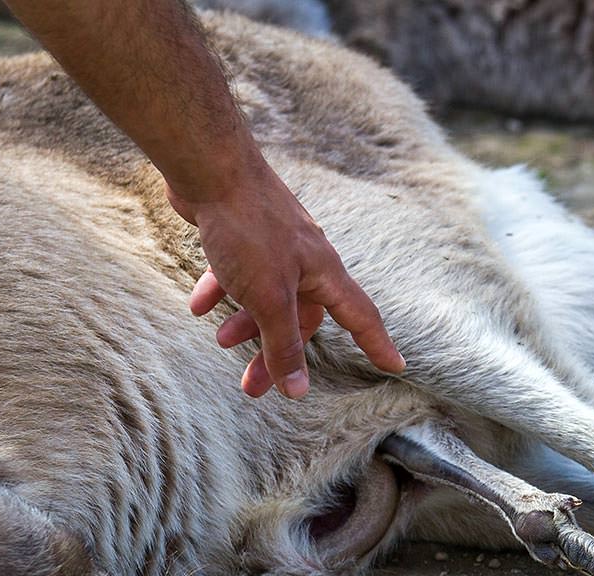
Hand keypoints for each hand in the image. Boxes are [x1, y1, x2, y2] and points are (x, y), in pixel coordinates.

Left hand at [167, 153, 404, 399]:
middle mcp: (307, 259)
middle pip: (302, 317)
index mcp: (324, 273)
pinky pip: (239, 271)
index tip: (395, 366)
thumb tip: (298, 391)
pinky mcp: (245, 232)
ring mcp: (276, 244)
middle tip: (254, 387)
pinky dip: (221, 290)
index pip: (361, 318)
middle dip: (277, 352)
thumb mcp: (268, 298)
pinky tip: (198, 305)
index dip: (377, 345)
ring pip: (268, 296)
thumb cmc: (247, 229)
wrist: (210, 166)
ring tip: (220, 340)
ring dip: (246, 323)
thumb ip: (283, 345)